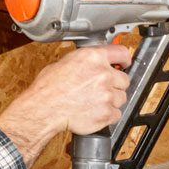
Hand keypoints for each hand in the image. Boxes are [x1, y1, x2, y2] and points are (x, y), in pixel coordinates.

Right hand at [0, 44, 131, 165]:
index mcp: (93, 57)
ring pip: (121, 98)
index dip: (124, 60)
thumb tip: (93, 62)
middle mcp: (104, 74)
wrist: (44, 109)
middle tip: (101, 89)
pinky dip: (108, 115)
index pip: (121, 53)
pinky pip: (116, 114)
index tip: (124, 64)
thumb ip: (85, 61)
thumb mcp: (64, 62)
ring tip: (95, 102)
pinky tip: (95, 112)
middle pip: (124, 79)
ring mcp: (107, 95)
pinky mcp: (107, 113)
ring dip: (112, 100)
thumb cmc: (48, 88)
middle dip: (115, 84)